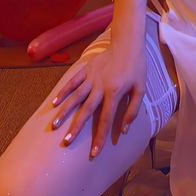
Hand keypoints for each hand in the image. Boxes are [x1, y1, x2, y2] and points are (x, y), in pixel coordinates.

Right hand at [50, 37, 146, 157]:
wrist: (128, 42)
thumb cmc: (136, 67)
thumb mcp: (141, 88)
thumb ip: (133, 110)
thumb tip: (123, 130)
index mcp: (115, 92)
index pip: (106, 119)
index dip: (100, 137)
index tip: (94, 153)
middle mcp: (100, 86)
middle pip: (86, 111)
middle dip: (76, 128)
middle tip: (66, 143)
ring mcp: (91, 77)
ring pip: (75, 97)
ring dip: (64, 111)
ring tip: (54, 125)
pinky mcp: (86, 69)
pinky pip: (72, 82)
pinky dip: (63, 92)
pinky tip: (54, 103)